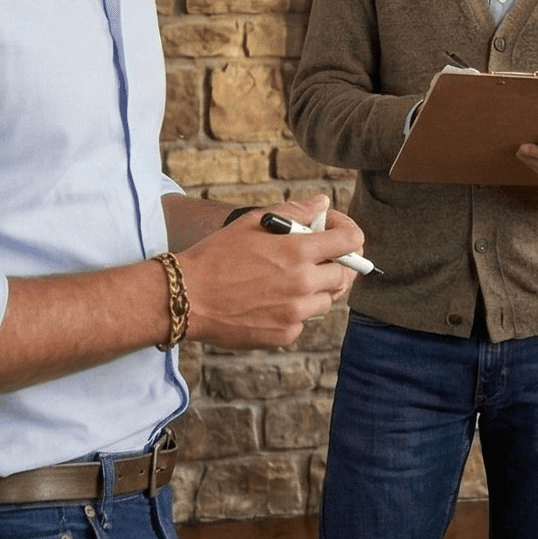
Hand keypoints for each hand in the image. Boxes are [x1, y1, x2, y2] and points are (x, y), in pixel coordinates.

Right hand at [174, 196, 364, 347]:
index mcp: (298, 252)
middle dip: (335, 264)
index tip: (335, 232)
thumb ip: (293, 212)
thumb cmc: (215, 256)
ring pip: (326, 300)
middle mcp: (302, 284)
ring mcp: (295, 313)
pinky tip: (269, 301)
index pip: (350, 241)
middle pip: (344, 275)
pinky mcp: (284, 335)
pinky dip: (294, 311)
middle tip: (315, 258)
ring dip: (315, 288)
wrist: (186, 297)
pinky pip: (303, 321)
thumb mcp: (252, 223)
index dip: (347, 233)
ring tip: (286, 280)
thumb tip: (321, 203)